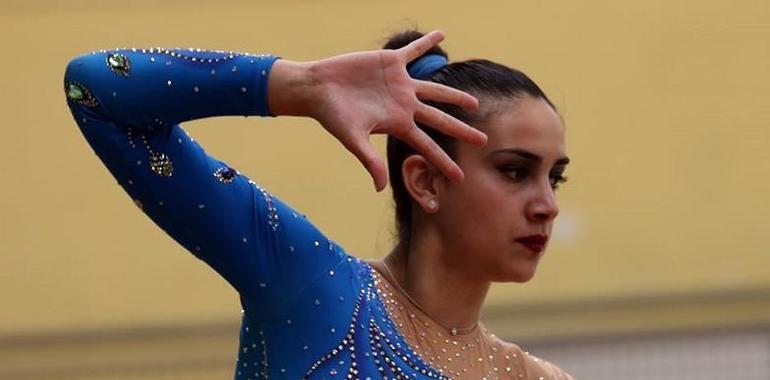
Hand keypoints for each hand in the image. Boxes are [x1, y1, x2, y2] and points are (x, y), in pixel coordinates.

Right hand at [269, 31, 486, 190]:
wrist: (317, 88)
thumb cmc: (332, 116)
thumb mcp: (353, 140)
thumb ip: (369, 161)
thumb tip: (381, 188)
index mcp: (398, 124)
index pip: (427, 146)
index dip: (443, 162)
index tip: (460, 178)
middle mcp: (404, 105)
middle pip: (441, 119)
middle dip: (462, 130)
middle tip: (483, 140)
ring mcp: (400, 84)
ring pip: (436, 89)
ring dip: (455, 94)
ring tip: (474, 102)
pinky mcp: (390, 62)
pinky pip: (414, 51)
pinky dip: (427, 42)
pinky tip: (442, 34)